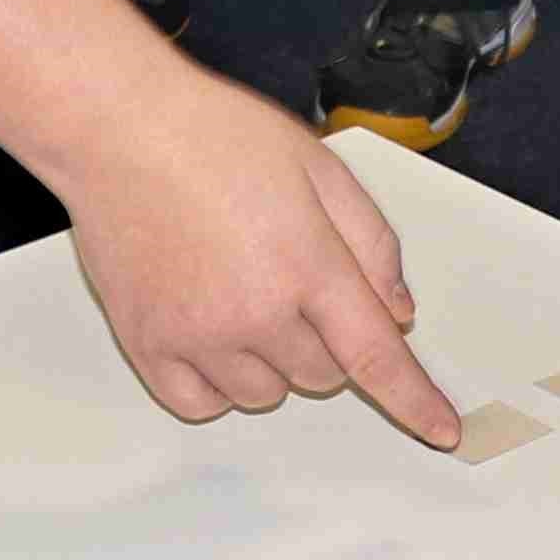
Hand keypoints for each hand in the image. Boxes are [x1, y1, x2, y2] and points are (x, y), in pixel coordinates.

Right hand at [49, 67, 459, 446]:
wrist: (117, 128)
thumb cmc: (216, 135)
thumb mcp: (320, 167)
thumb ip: (372, 242)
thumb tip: (398, 313)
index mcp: (308, 263)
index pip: (376, 356)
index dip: (415, 402)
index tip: (443, 431)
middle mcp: (255, 311)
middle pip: (323, 375)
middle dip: (324, 337)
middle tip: (288, 275)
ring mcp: (196, 335)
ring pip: (265, 394)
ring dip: (271, 361)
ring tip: (239, 288)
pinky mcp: (146, 345)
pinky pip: (202, 404)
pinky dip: (218, 383)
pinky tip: (209, 330)